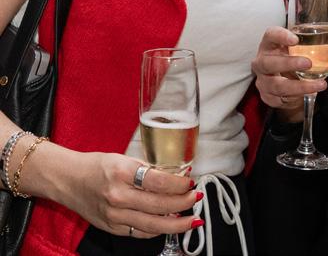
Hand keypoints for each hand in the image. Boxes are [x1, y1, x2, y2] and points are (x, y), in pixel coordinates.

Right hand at [32, 143, 201, 238]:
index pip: (158, 182)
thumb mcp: (123, 158)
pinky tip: (170, 225)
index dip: (179, 184)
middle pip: (159, 205)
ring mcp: (114, 215)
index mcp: (122, 172)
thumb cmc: (96, 165)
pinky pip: (140, 232)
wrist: (67, 180)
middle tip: (197, 198)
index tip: (191, 182)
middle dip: (183, 204)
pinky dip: (157, 230)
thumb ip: (147, 169)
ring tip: (192, 219)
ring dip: (176, 224)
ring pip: (152, 225)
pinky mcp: (112, 227)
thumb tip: (175, 177)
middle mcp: (118, 196)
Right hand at [251, 26, 327, 121]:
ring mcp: (263, 81)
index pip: (270, 35)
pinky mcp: (267, 97)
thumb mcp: (307, 51)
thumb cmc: (294, 60)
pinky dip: (296, 97)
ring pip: (276, 84)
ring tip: (318, 85)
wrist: (287, 84)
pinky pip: (279, 99)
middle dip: (288, 63)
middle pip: (268, 62)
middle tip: (308, 63)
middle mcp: (262, 61)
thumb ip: (325, 44)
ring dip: (298, 86)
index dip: (280, 35)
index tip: (296, 39)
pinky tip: (309, 94)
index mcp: (271, 45)